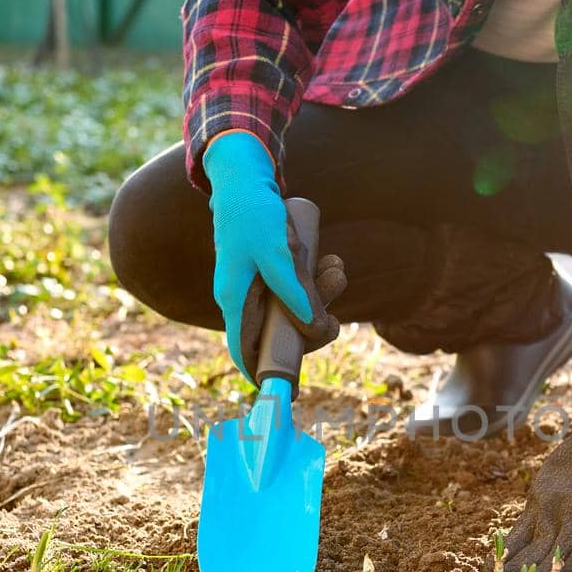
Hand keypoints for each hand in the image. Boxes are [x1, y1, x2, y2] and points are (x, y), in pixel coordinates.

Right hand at [204, 131, 343, 382]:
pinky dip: (316, 280)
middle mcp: (244, 298)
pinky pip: (297, 287)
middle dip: (313, 325)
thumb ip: (293, 290)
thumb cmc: (253, 213)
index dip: (263, 374)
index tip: (287, 394)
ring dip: (321, 295)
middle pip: (281, 332)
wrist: (245, 177)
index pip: (244, 351)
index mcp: (235, 299)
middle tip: (335, 316)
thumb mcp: (277, 253)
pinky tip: (330, 262)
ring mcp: (258, 286)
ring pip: (294, 308)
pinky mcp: (271, 272)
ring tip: (336, 269)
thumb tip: (311, 326)